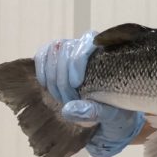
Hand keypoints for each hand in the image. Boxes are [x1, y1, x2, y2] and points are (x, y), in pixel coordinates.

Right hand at [35, 31, 144, 156]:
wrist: (107, 113)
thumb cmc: (115, 110)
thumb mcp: (110, 115)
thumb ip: (93, 111)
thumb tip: (67, 109)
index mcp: (109, 53)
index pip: (88, 41)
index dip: (78, 60)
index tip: (76, 84)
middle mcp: (89, 45)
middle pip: (66, 48)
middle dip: (63, 78)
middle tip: (68, 100)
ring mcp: (72, 49)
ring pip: (52, 51)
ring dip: (52, 78)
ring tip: (62, 99)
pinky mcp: (56, 56)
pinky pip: (42, 54)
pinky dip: (42, 71)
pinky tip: (47, 87)